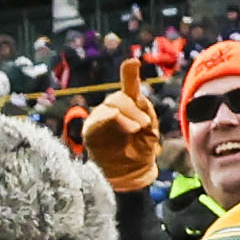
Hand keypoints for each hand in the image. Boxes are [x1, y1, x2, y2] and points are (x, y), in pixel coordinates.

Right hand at [82, 60, 161, 193]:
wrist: (133, 177)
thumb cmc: (141, 152)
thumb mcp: (149, 127)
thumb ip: (142, 104)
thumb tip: (133, 75)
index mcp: (126, 108)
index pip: (127, 88)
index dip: (129, 74)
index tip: (133, 63)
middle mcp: (111, 110)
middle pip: (119, 98)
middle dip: (134, 108)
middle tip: (146, 124)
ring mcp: (99, 120)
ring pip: (110, 106)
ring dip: (126, 114)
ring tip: (138, 128)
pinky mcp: (91, 131)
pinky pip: (98, 120)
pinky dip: (113, 119)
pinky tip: (128, 127)